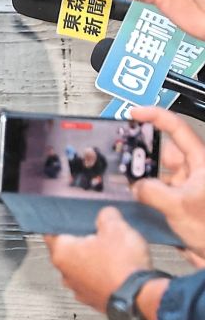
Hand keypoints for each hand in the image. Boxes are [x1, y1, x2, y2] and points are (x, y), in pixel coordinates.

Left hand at [45, 208, 151, 312]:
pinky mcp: (93, 300)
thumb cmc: (122, 266)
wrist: (140, 298)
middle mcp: (65, 273)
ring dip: (92, 261)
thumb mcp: (117, 228)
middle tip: (98, 234)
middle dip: (81, 242)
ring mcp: (78, 289)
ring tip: (111, 254)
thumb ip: (107, 216)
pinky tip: (117, 271)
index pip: (51, 233)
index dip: (61, 224)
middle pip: (67, 251)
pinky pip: (93, 282)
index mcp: (62, 252)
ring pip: (80, 268)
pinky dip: (102, 276)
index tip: (68, 220)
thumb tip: (106, 214)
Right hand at [129, 106, 204, 255]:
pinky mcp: (181, 205)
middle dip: (143, 156)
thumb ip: (151, 191)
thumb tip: (136, 187)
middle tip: (123, 158)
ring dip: (143, 180)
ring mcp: (188, 188)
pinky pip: (158, 194)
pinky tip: (134, 201)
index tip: (134, 114)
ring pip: (158, 175)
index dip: (155, 117)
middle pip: (163, 153)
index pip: (176, 129)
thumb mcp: (179, 206)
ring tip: (125, 183)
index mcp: (200, 162)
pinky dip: (146, 196)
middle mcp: (194, 172)